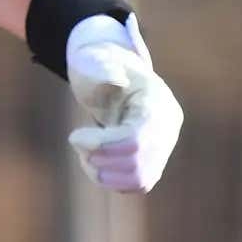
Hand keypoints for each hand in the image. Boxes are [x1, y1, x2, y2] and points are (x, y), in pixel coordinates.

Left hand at [65, 14, 182, 192]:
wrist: (116, 77)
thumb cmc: (103, 65)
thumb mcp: (97, 57)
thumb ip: (100, 65)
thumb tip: (113, 77)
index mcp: (158, 102)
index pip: (135, 138)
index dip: (102, 144)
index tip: (74, 137)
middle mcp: (167, 129)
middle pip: (137, 163)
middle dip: (100, 158)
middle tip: (76, 142)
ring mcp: (164, 148)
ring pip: (140, 179)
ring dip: (104, 174)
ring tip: (84, 154)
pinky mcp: (155, 162)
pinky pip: (137, 184)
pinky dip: (111, 180)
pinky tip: (93, 162)